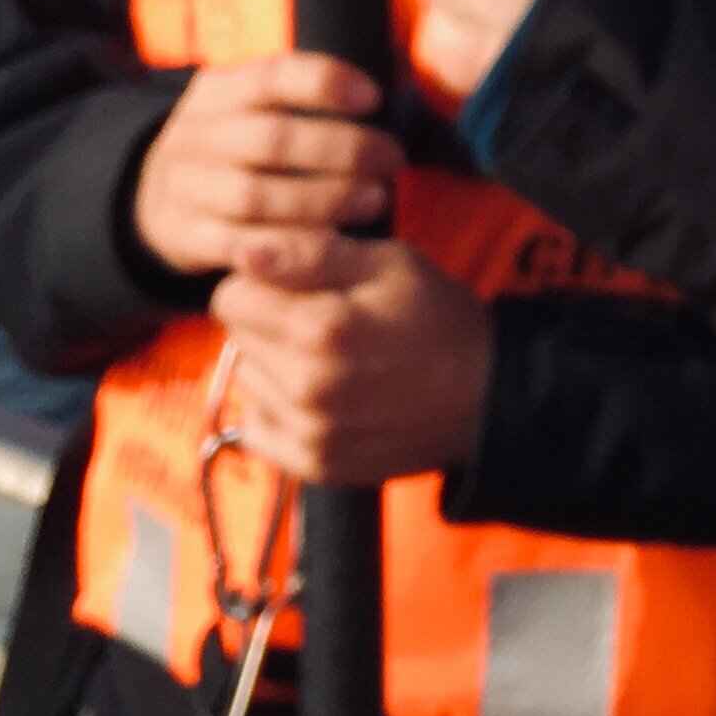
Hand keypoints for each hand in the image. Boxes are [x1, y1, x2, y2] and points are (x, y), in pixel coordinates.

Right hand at [131, 52, 399, 277]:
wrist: (160, 200)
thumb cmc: (239, 150)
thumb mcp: (254, 109)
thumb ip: (306, 97)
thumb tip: (395, 75)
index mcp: (216, 91)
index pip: (271, 76)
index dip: (326, 83)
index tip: (375, 99)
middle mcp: (193, 134)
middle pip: (272, 139)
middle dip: (343, 149)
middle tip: (392, 160)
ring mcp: (183, 187)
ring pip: (256, 196)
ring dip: (324, 200)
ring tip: (374, 200)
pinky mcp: (181, 236)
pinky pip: (238, 245)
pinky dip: (289, 246)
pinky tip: (332, 244)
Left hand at [210, 228, 497, 484]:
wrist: (486, 394)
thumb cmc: (437, 316)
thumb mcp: (388, 263)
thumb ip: (310, 253)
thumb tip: (244, 248)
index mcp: (323, 330)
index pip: (230, 296)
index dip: (262, 279)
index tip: (298, 282)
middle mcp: (308, 389)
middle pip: (235, 337)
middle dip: (267, 318)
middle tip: (321, 316)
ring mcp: (310, 435)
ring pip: (246, 380)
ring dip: (273, 364)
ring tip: (327, 356)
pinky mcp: (315, 466)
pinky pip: (257, 428)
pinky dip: (278, 409)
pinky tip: (319, 394)